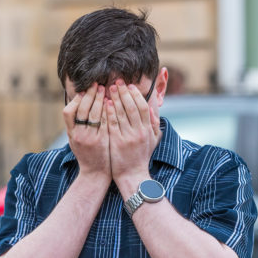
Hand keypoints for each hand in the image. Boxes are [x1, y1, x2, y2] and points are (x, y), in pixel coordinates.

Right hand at [63, 84, 110, 184]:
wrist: (95, 174)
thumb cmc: (86, 155)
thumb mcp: (75, 140)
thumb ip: (75, 125)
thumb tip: (79, 104)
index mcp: (71, 134)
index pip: (68, 112)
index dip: (76, 100)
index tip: (84, 91)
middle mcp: (79, 135)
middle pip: (82, 110)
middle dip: (90, 95)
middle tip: (97, 85)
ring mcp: (90, 138)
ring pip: (95, 114)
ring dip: (100, 99)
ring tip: (106, 90)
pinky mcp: (103, 141)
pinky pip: (105, 122)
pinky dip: (108, 111)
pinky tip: (112, 103)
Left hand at [106, 80, 160, 195]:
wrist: (133, 175)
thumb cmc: (141, 157)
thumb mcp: (153, 141)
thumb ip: (153, 125)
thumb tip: (151, 109)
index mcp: (147, 130)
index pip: (142, 107)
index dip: (136, 95)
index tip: (129, 86)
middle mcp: (138, 132)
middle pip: (131, 107)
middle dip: (124, 93)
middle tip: (117, 82)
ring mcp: (127, 137)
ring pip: (121, 113)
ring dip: (114, 99)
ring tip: (108, 88)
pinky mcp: (116, 142)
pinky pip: (112, 124)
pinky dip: (108, 112)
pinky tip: (104, 103)